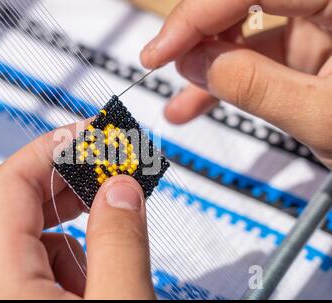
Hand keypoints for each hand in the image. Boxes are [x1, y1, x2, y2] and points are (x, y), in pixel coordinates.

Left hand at [0, 122, 154, 298]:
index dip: (52, 148)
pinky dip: (69, 260)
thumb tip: (121, 190)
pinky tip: (94, 281)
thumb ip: (120, 244)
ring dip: (74, 229)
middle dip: (70, 183)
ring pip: (31, 237)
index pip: (9, 183)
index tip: (89, 132)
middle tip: (110, 170)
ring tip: (111, 239)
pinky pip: (35, 264)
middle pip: (18, 206)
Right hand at [141, 0, 331, 168]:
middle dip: (200, 34)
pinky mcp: (314, 44)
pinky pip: (259, 54)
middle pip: (244, 0)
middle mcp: (331, 1)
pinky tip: (201, 103)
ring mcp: (323, 20)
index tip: (159, 51)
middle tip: (167, 65)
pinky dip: (229, 79)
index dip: (195, 15)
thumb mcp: (324, 119)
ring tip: (183, 100)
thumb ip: (256, 87)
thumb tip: (198, 64)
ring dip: (208, 64)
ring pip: (247, 29)